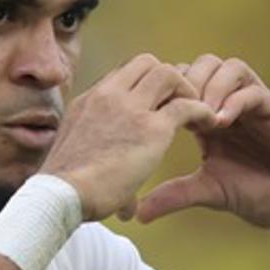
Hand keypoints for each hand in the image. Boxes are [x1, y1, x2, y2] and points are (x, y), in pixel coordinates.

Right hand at [42, 54, 215, 221]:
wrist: (60, 196)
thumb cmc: (66, 190)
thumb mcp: (77, 164)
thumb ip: (105, 174)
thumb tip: (127, 207)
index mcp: (88, 102)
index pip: (122, 74)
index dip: (144, 85)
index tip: (156, 105)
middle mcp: (108, 96)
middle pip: (146, 62)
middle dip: (167, 79)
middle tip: (179, 103)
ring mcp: (130, 108)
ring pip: (168, 73)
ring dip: (185, 89)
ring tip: (195, 111)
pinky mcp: (152, 129)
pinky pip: (187, 105)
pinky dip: (202, 111)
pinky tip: (210, 124)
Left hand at [134, 55, 269, 234]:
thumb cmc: (260, 197)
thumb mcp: (209, 193)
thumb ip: (176, 195)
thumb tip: (139, 214)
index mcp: (212, 120)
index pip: (185, 85)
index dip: (167, 93)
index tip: (154, 114)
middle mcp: (233, 106)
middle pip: (204, 65)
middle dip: (187, 81)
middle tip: (176, 108)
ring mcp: (258, 106)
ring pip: (231, 67)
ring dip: (210, 84)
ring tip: (200, 114)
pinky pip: (255, 91)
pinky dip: (234, 100)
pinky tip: (221, 122)